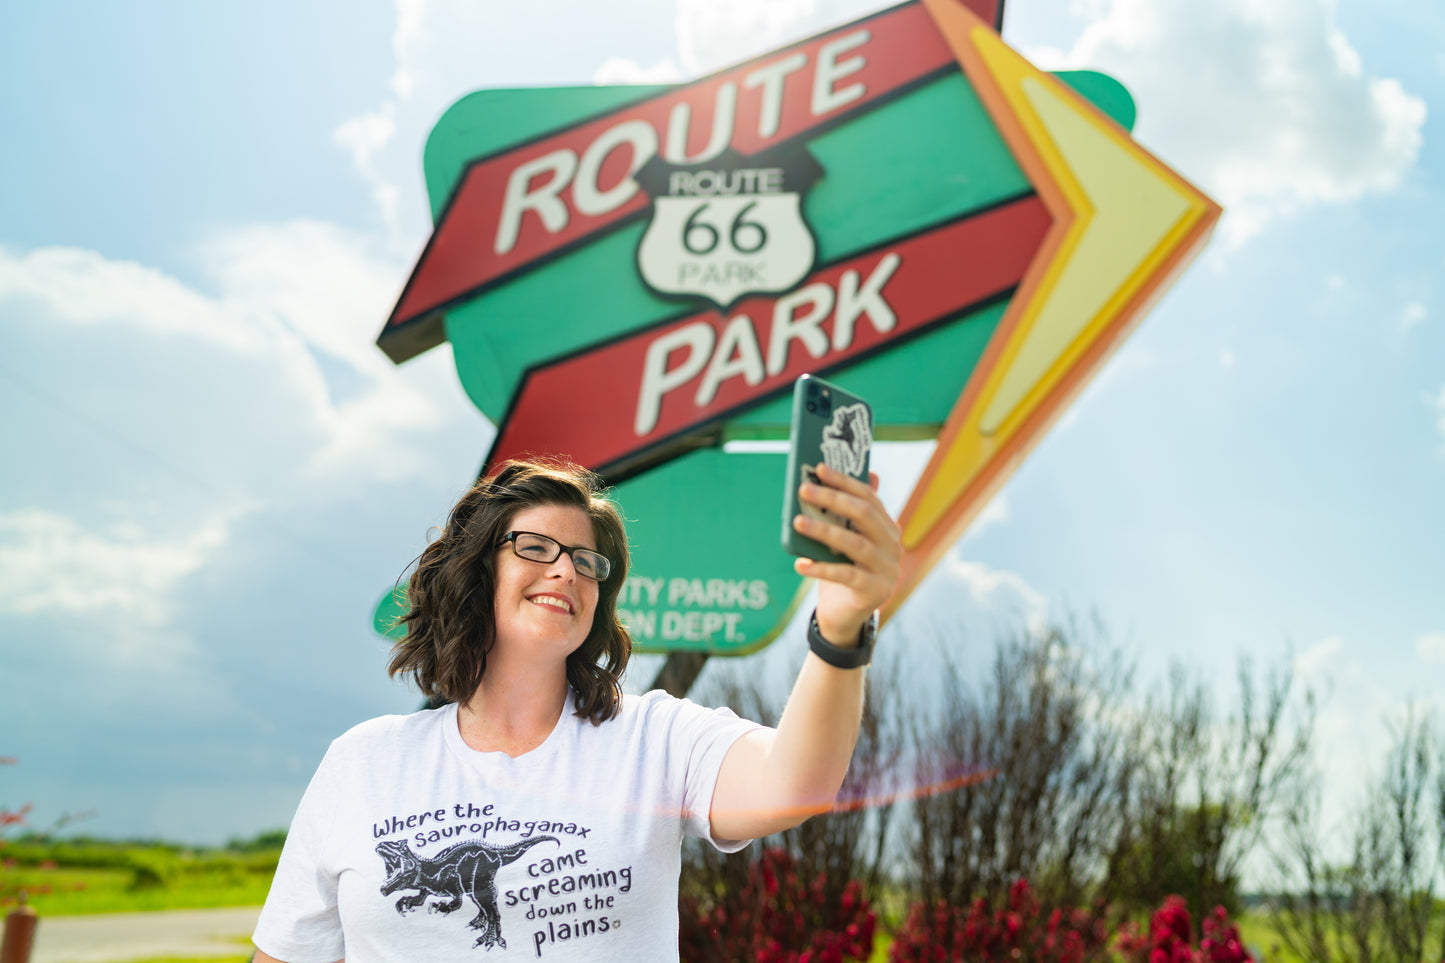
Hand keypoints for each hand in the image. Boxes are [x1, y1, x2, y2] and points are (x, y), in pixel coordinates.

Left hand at [792, 464, 901, 646]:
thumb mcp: (841, 541)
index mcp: (887, 528)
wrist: (845, 616)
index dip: (844, 481)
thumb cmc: (841, 570)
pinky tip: (800, 564)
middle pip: (863, 515)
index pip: (868, 497)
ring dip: (824, 531)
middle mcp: (893, 546)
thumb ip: (840, 516)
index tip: (819, 468)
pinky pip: (847, 575)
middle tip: (804, 489)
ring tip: (798, 522)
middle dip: (832, 499)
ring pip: (855, 544)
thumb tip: (825, 478)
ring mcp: (888, 570)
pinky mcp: (877, 592)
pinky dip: (822, 569)